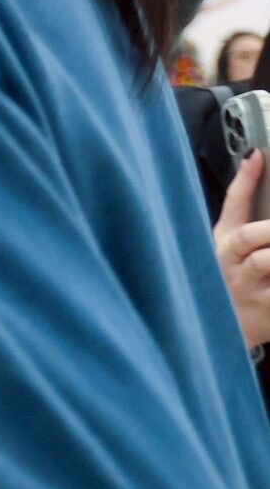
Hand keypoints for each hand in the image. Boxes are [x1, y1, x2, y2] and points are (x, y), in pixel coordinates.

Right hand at [216, 150, 269, 348]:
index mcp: (224, 242)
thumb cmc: (228, 283)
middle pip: (250, 236)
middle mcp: (231, 263)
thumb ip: (245, 214)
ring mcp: (249, 288)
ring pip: (265, 262)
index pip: (232, 204)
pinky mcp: (266, 310)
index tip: (258, 156)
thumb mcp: (227, 248)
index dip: (245, 180)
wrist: (224, 332)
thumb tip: (258, 163)